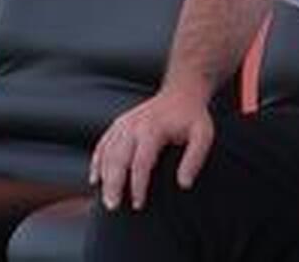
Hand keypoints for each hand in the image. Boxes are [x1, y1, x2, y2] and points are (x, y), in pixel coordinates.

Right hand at [89, 81, 213, 210]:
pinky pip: (103, 144)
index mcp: (153, 128)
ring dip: (103, 177)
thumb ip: (195, 158)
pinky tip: (95, 179)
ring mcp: (124, 123)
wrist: (182, 92)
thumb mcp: (203, 135)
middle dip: (113, 185)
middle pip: (117, 159)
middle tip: (113, 207)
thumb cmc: (193, 117)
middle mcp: (134, 125)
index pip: (141, 162)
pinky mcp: (119, 124)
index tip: (138, 204)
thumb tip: (184, 184)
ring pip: (106, 152)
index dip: (138, 185)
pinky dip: (97, 161)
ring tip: (106, 199)